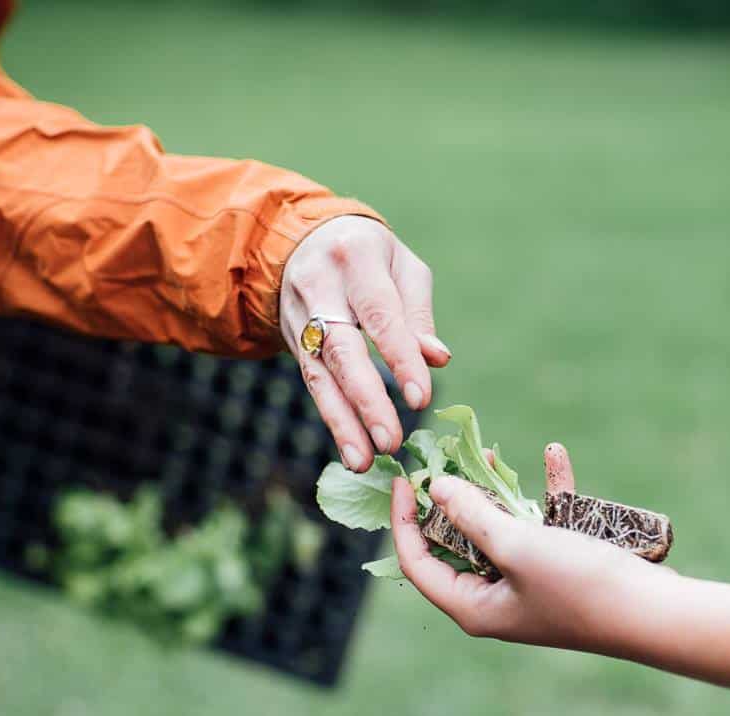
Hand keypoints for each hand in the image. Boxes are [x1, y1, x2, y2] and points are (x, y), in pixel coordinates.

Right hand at [280, 216, 450, 471]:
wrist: (302, 239)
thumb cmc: (369, 255)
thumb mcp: (401, 266)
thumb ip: (417, 313)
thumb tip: (437, 360)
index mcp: (356, 259)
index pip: (380, 315)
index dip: (399, 358)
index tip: (420, 399)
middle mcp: (320, 288)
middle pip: (342, 350)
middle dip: (366, 399)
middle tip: (390, 441)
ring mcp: (299, 317)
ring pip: (320, 375)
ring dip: (342, 422)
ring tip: (363, 462)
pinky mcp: (292, 342)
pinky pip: (313, 385)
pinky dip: (334, 420)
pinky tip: (351, 451)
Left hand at [390, 444, 671, 652]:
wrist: (653, 613)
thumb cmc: (578, 586)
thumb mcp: (517, 546)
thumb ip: (473, 515)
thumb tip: (436, 489)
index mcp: (473, 607)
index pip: (418, 562)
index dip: (404, 521)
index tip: (407, 478)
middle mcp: (496, 599)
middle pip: (457, 543)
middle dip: (452, 499)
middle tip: (447, 458)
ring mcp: (531, 583)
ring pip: (500, 530)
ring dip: (496, 492)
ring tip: (490, 453)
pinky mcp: (563, 567)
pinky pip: (544, 526)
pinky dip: (547, 494)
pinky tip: (554, 455)